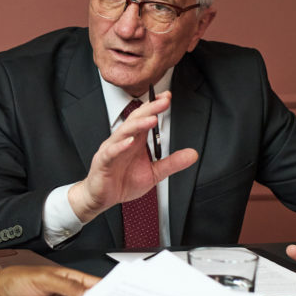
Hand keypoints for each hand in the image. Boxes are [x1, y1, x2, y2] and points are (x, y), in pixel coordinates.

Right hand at [67, 92, 197, 222]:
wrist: (102, 197)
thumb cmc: (123, 182)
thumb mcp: (154, 173)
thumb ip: (172, 163)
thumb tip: (193, 154)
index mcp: (135, 141)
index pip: (145, 119)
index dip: (155, 107)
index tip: (168, 97)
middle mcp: (123, 141)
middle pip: (136, 120)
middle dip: (150, 109)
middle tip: (164, 101)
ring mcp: (112, 150)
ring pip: (124, 132)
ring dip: (138, 124)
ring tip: (152, 118)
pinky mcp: (103, 162)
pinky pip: (111, 152)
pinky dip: (120, 146)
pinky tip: (130, 142)